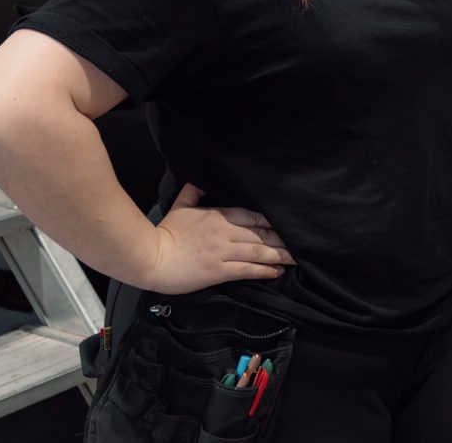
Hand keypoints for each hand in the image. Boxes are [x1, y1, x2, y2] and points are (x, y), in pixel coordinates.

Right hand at [142, 184, 295, 294]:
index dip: (272, 222)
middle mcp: (225, 232)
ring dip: (280, 255)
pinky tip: (278, 271)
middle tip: (300, 243)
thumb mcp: (180, 206)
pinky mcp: (218, 270)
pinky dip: (265, 270)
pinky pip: (247, 269)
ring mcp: (223, 252)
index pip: (253, 216)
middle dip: (282, 240)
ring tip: (296, 258)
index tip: (287, 226)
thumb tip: (198, 179)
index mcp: (218, 215)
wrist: (151, 257)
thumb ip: (193, 192)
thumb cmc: (165, 232)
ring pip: (259, 251)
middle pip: (261, 234)